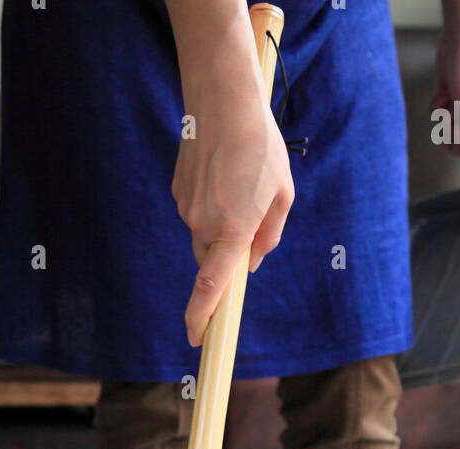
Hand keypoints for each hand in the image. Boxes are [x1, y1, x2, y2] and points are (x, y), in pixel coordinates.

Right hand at [168, 4, 293, 345]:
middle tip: (250, 217)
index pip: (211, 287)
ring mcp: (186, 209)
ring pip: (204, 236)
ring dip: (221, 223)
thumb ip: (269, 235)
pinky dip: (209, 204)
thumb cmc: (260, 145)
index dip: (202, 317)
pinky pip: (195, 213)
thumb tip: (253, 262)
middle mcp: (204, 225)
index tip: (197, 339)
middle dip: (228, 254)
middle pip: (212, 261)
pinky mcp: (177, 193)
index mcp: (232, 230)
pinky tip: (221, 174)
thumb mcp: (282, 193)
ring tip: (238, 183)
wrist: (222, 99)